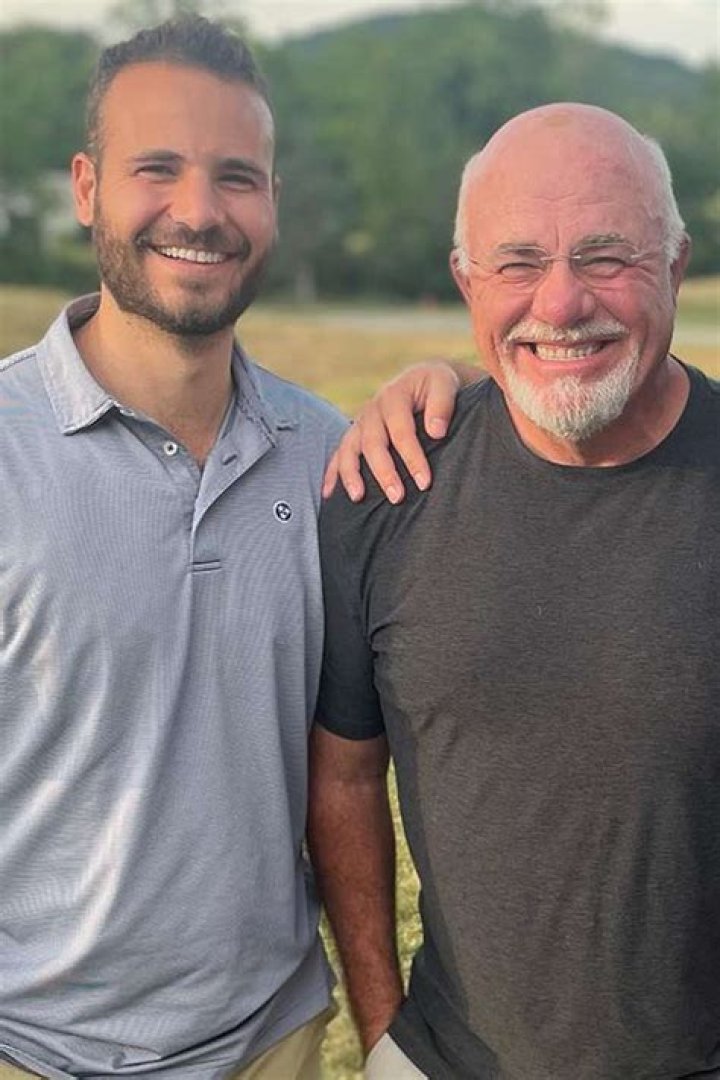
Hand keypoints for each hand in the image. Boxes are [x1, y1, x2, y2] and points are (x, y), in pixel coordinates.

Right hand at [323, 359, 471, 503]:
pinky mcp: (355, 434)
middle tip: (397, 497)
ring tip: (358, 497)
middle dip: (384, 472)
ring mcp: (360, 422)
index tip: (424, 482)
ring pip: (349, 448)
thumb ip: (442, 404)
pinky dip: (332, 472)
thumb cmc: (435, 386)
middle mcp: (373, 409)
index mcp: (394, 396)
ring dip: (351, 474)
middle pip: (373, 443)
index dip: (412, 457)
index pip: (401, 430)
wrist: (421, 380)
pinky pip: (339, 453)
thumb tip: (436, 431)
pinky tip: (328, 493)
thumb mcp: (444, 384)